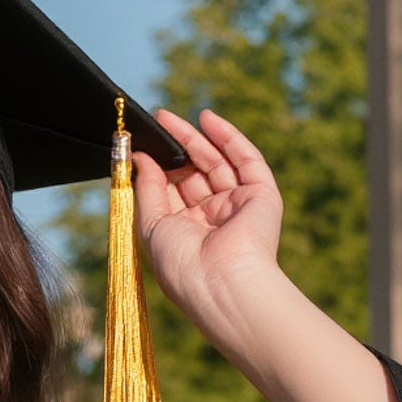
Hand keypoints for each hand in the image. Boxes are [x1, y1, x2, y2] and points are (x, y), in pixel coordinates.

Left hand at [131, 106, 285, 341]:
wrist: (221, 282)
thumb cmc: (181, 264)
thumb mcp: (151, 225)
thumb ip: (146, 189)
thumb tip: (140, 158)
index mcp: (187, 234)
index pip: (173, 193)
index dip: (159, 168)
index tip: (141, 146)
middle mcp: (213, 220)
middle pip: (194, 174)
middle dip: (176, 148)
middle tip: (157, 122)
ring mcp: (238, 206)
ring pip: (217, 162)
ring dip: (196, 138)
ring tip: (169, 118)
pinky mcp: (261, 195)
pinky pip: (246, 159)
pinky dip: (227, 137)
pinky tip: (207, 118)